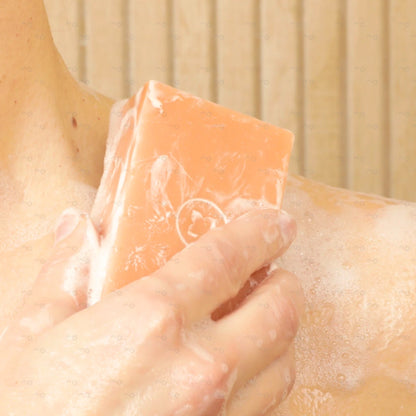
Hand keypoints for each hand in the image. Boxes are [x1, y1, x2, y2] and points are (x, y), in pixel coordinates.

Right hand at [0, 207, 304, 414]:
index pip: (226, 257)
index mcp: (151, 320)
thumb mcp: (31, 335)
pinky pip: (269, 405)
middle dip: (284, 282)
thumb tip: (75, 227)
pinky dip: (268, 377)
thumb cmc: (28, 413)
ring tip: (262, 315)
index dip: (258, 231)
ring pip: (284, 361)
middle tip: (273, 272)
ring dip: (281, 330)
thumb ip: (64, 272)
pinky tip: (246, 368)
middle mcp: (197, 366)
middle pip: (278, 309)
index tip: (277, 223)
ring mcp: (217, 414)